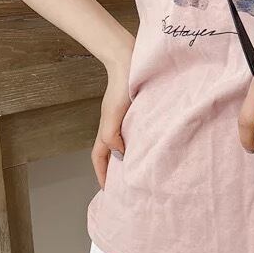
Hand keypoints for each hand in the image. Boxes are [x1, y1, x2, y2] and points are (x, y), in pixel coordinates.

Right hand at [91, 46, 132, 187]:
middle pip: (112, 153)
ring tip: (141, 171)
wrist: (130, 62)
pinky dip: (143, 142)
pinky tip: (153, 146)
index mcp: (106, 129)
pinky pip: (139, 133)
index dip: (102, 174)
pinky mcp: (139, 112)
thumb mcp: (114, 114)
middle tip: (127, 185)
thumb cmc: (121, 87)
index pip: (100, 157)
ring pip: (126, 143)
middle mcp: (116, 126)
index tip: (108, 190)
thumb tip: (120, 154)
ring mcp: (127, 120)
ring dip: (130, 157)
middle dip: (116, 170)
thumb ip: (112, 135)